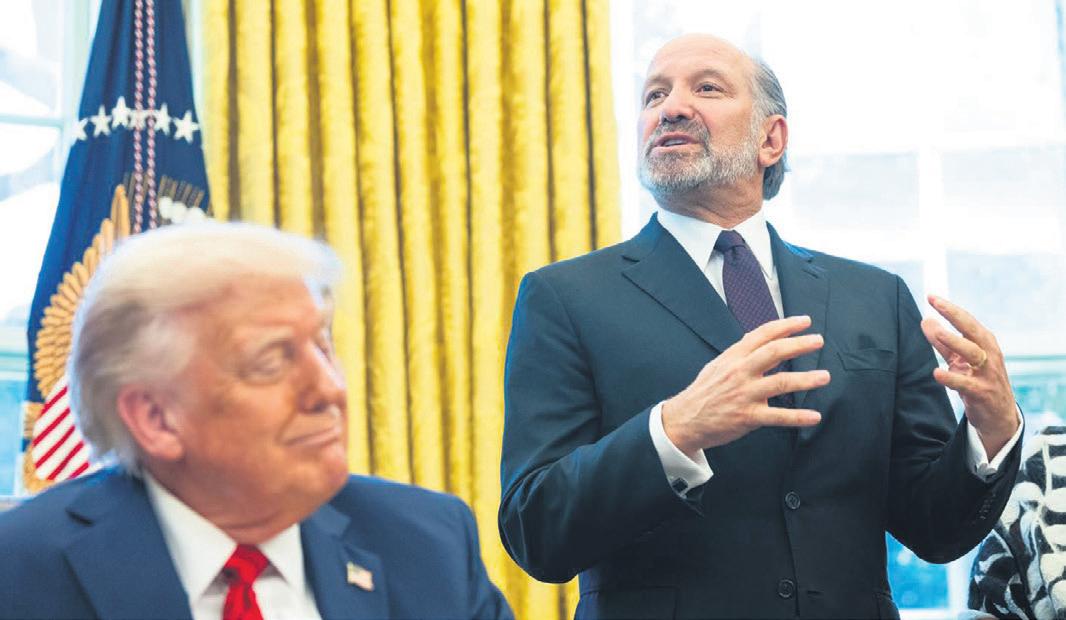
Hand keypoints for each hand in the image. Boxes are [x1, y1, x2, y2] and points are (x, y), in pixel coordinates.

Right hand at [661, 315, 830, 455]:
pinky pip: (778, 416)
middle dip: (800, 345)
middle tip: (818, 341)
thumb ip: (740, 352)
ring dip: (806, 379)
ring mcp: (745, 394)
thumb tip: (758, 336)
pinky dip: (798, 417)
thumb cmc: (704, 392)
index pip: (763, 335)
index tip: (805, 322)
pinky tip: (814, 416)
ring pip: (781, 382)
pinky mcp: (748, 416)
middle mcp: (740, 372)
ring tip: (824, 376)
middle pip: (775, 352)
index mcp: (734, 357)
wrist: (685, 419)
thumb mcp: (718, 365)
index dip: (785, 326)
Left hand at [920, 295, 1017, 455]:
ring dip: (956, 342)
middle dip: (954, 315)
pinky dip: (952, 378)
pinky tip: (937, 373)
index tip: (931, 296)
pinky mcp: (982, 392)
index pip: (966, 321)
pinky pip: (966, 384)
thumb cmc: (978, 380)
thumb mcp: (960, 360)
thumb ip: (943, 342)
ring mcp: (987, 373)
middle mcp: (989, 354)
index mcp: (984, 343)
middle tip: (936, 303)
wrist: (998, 415)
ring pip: (973, 353)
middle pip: (973, 330)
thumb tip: (926, 320)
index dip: (950, 308)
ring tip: (938, 333)